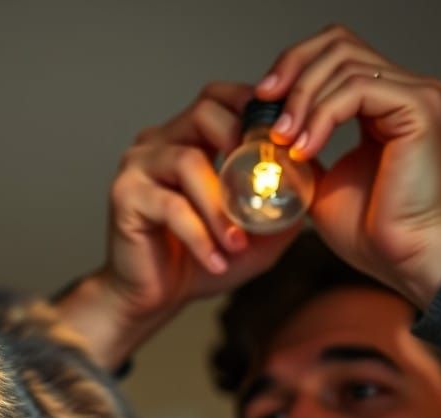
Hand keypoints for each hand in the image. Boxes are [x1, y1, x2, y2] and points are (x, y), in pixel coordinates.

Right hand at [57, 83, 301, 368]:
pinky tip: (216, 261)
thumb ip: (280, 202)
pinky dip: (199, 236)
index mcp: (184, 138)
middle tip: (263, 183)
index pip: (220, 97)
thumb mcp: (252, 231)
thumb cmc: (195, 261)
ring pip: (188, 161)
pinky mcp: (125, 197)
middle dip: (241, 144)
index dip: (254, 110)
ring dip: (220, 205)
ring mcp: (137, 167)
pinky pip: (171, 207)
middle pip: (204, 112)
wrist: (148, 298)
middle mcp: (157, 143)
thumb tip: (316, 176)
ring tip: (238, 243)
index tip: (283, 144)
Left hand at [256, 24, 440, 307]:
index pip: (334, 55)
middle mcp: (404, 89)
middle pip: (338, 44)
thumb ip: (300, 153)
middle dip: (291, 71)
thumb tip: (264, 138)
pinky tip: (304, 148)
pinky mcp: (420, 109)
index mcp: (383, 101)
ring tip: (282, 140)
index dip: (292, 67)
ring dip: (301, 100)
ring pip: (344, 64)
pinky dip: (322, 116)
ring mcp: (416, 95)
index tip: (259, 99)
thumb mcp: (318, 184)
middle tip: (262, 106)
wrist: (400, 260)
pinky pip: (358, 90)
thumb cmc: (368, 232)